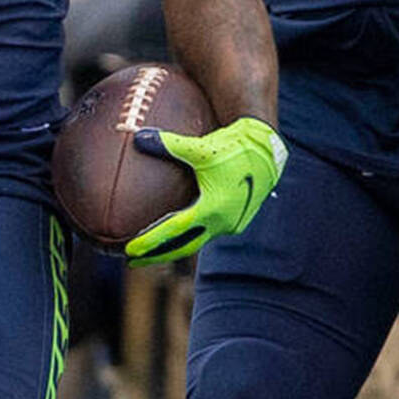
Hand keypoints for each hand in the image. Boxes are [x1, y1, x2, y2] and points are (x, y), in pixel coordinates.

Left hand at [125, 117, 287, 265]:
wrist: (268, 151)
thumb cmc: (234, 147)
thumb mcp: (200, 147)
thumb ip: (168, 144)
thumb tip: (138, 137)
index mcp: (212, 208)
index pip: (174, 231)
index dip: (150, 241)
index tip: (130, 251)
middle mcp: (222, 222)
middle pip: (183, 247)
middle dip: (157, 255)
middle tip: (132, 260)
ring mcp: (230, 224)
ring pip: (196, 242)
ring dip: (173, 248)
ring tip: (149, 252)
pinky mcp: (235, 221)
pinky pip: (206, 233)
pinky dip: (188, 236)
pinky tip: (175, 234)